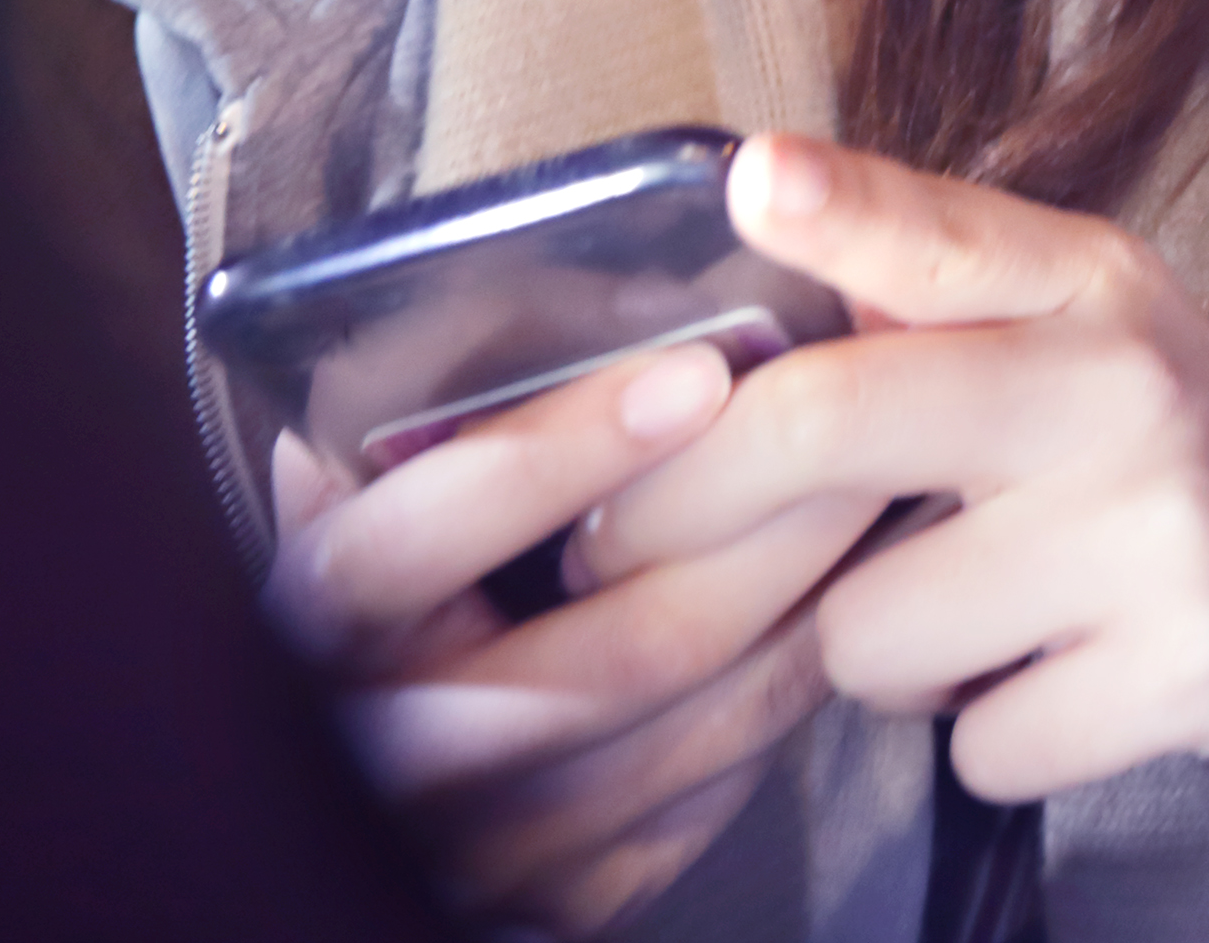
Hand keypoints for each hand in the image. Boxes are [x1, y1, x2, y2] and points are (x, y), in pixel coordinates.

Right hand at [261, 343, 883, 933]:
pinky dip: (793, 687)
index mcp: (316, 634)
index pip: (423, 540)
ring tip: (891, 493)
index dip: (563, 452)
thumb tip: (504, 323)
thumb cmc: (361, 625)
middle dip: (771, 524)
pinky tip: (844, 602)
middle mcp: (396, 756)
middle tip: (867, 420)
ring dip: (814, 602)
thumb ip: (390, 446)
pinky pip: (717, 785)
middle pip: (626, 644)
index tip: (696, 373)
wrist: (356, 810)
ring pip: (700, 722)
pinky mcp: (570, 895)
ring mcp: (489, 845)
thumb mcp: (338, 523)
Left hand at [583, 134, 1208, 801]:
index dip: (844, 205)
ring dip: (878, 657)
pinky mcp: (1189, 665)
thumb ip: (927, 284)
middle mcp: (1121, 383)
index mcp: (1084, 283)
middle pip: (832, 425)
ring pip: (869, 628)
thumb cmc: (1166, 451)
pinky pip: (974, 743)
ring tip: (962, 623)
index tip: (759, 179)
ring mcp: (1160, 527)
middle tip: (624, 542)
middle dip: (685, 505)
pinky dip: (987, 736)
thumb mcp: (1072, 330)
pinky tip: (1050, 684)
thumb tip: (760, 202)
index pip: (945, 230)